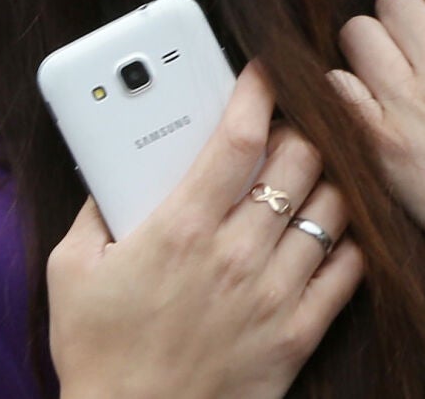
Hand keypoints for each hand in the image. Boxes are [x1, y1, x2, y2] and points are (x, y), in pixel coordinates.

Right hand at [48, 63, 362, 398]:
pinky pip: (351, 267)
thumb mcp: (73, 272)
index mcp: (182, 230)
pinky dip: (350, 241)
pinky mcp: (300, 331)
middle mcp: (236, 254)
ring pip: (335, 205)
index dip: (259, 92)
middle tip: (291, 129)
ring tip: (313, 178)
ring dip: (330, 181)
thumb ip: (97, 212)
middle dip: (301, 130)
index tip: (267, 70)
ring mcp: (275, 292)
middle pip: (301, 160)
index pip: (239, 137)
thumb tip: (115, 171)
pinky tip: (333, 233)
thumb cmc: (99, 353)